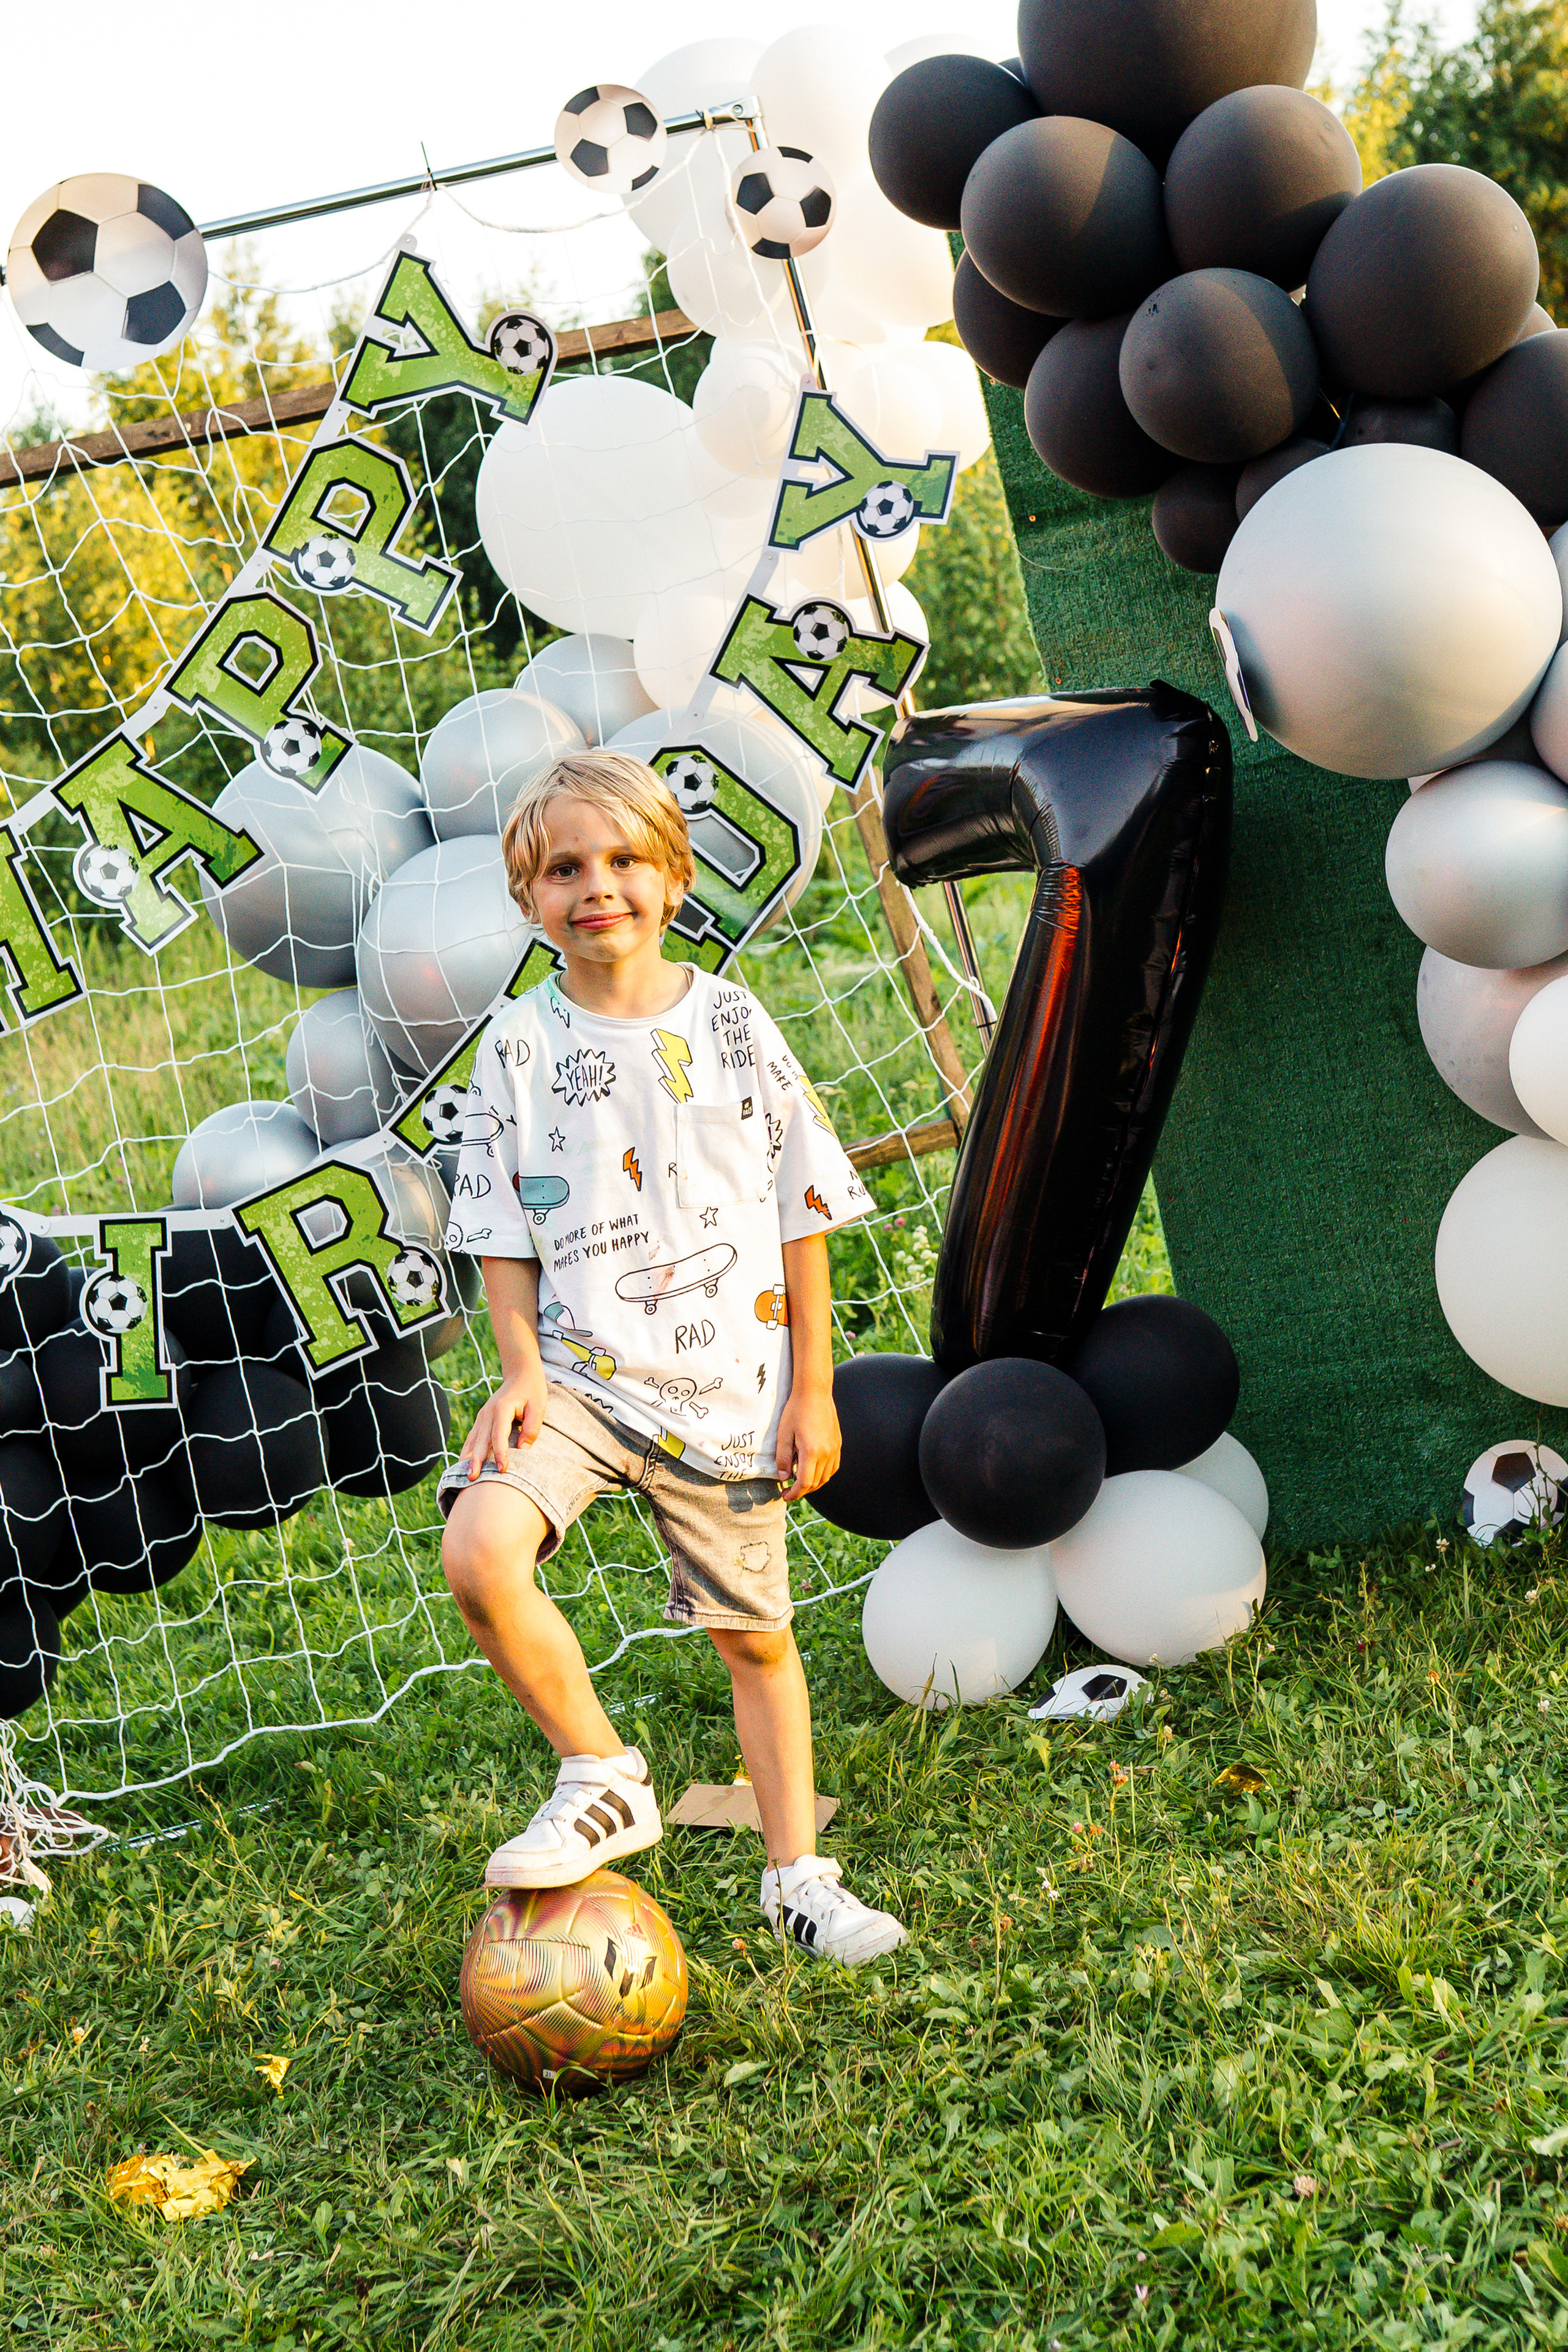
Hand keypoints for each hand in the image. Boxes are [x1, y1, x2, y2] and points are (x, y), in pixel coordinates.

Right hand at [457, 1367, 548, 1477]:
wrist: (520, 1374)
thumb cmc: (532, 1390)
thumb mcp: (538, 1406)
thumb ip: (532, 1427)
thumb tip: (523, 1450)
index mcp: (502, 1408)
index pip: (499, 1435)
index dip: (500, 1453)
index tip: (502, 1470)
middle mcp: (488, 1412)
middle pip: (480, 1440)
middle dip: (476, 1460)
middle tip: (473, 1479)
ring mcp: (482, 1416)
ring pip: (472, 1440)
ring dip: (467, 1459)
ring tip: (465, 1477)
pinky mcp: (481, 1420)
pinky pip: (472, 1438)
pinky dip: (467, 1452)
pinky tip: (464, 1466)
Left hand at [775, 1383, 840, 1503]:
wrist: (814, 1392)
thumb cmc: (796, 1410)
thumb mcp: (784, 1433)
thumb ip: (783, 1458)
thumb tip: (784, 1477)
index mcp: (812, 1451)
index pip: (805, 1482)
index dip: (794, 1493)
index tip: (785, 1495)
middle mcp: (827, 1452)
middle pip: (816, 1482)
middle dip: (802, 1491)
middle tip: (789, 1492)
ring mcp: (835, 1448)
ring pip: (826, 1477)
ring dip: (813, 1484)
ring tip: (800, 1483)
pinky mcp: (838, 1443)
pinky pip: (834, 1466)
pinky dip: (824, 1475)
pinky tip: (814, 1472)